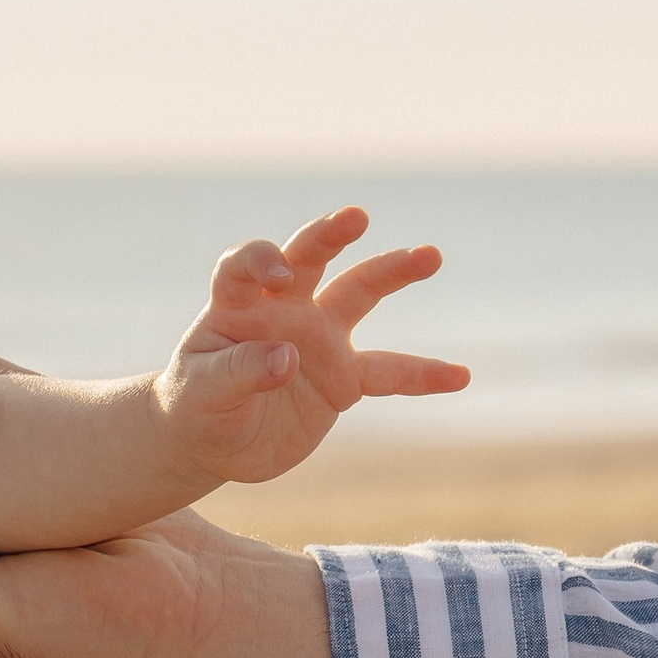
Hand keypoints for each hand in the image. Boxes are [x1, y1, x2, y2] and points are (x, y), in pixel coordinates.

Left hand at [155, 205, 468, 489]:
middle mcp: (283, 310)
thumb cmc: (198, 407)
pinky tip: (459, 376)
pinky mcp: (343, 377)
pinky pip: (389, 373)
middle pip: (309, 260)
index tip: (280, 275)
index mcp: (237, 307)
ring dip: (392, 272)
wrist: (214, 441)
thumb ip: (239, 372)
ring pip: (359, 294)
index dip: (262, 261)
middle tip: (356, 216)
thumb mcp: (204, 394)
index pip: (245, 267)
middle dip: (330, 235)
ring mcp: (317, 339)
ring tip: (430, 255)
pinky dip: (422, 375)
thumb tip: (286, 357)